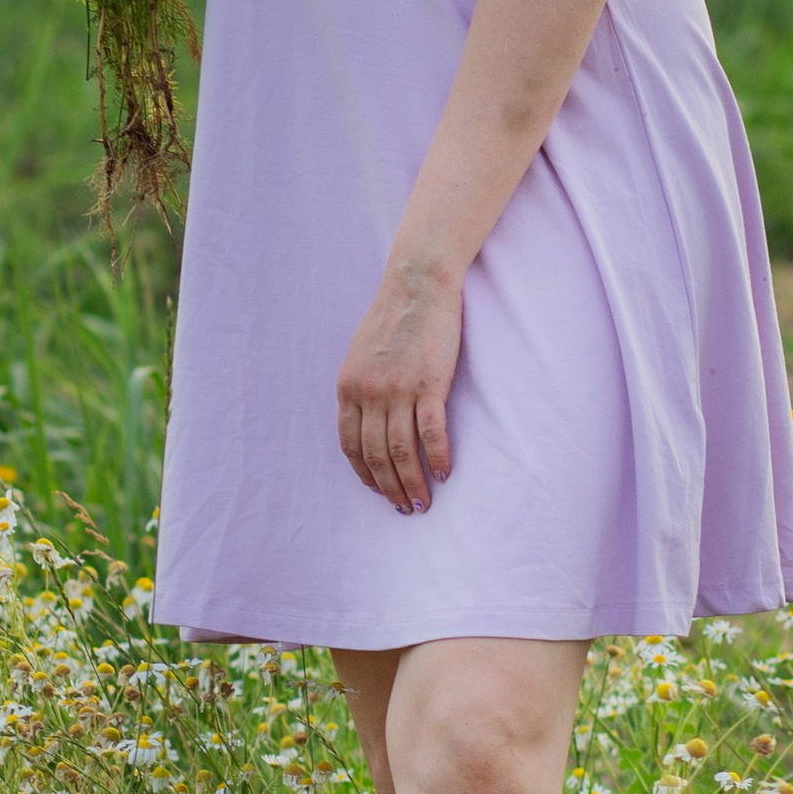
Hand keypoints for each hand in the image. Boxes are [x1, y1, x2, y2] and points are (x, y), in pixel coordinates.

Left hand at [336, 262, 460, 514]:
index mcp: (348, 388)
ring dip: (413, 483)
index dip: (364, 473)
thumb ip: (361, 387)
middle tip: (405, 509)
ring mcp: (398, 390)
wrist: (416, 285)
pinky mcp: (429, 384)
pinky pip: (431, 432)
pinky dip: (437, 457)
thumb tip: (368, 418)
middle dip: (390, 488)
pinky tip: (444, 473)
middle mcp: (369, 393)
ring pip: (401, 451)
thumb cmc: (392, 317)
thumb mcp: (361, 354)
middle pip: (376, 455)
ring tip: (424, 503)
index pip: (350, 445)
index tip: (377, 490)